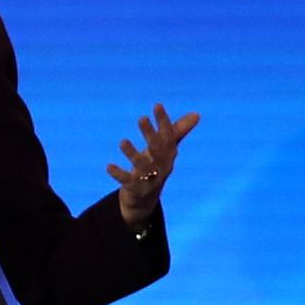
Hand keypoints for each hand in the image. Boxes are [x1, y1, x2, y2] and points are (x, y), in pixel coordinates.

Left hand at [107, 103, 199, 229]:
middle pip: (157, 149)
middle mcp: (162, 167)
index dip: (163, 121)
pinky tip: (108, 166)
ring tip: (122, 141)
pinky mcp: (136, 189)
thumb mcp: (165, 150)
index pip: (168, 136)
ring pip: (142, 166)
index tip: (157, 105)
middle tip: (141, 118)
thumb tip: (196, 114)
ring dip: (133, 153)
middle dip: (150, 134)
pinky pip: (127, 181)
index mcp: (169, 155)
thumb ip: (177, 131)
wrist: (145, 200)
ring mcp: (150, 180)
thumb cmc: (155, 167)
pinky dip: (118, 174)